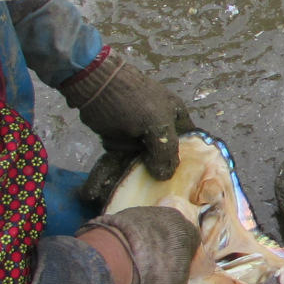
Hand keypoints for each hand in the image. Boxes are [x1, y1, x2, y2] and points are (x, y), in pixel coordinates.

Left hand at [58, 52, 194, 180]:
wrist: (96, 86)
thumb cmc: (133, 100)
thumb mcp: (157, 123)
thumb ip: (166, 150)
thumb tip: (165, 176)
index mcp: (176, 118)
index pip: (189, 145)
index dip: (189, 163)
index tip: (184, 184)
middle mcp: (159, 129)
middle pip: (164, 159)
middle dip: (157, 177)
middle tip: (151, 197)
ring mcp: (138, 137)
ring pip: (140, 164)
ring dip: (129, 179)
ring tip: (117, 193)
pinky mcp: (119, 143)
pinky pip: (117, 163)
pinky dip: (107, 175)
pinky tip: (94, 191)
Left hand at [79, 206, 200, 283]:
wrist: (117, 258)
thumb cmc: (153, 278)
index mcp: (189, 233)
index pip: (189, 249)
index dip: (179, 264)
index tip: (169, 276)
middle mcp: (172, 216)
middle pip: (169, 236)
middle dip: (161, 250)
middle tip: (150, 269)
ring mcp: (146, 211)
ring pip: (148, 230)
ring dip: (143, 243)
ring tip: (131, 263)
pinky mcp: (123, 212)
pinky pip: (129, 229)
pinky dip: (126, 240)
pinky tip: (119, 255)